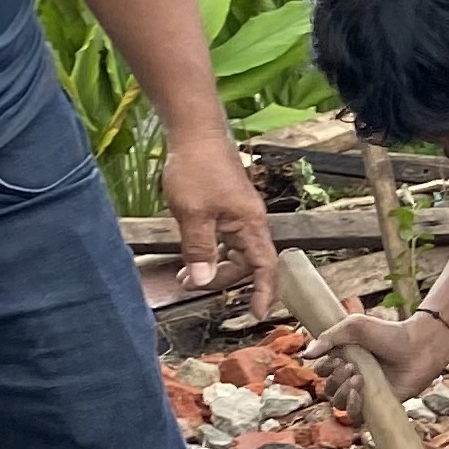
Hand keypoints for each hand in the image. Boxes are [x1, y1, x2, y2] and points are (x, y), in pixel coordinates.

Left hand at [160, 132, 280, 305]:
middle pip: (245, 263)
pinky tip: (189, 250)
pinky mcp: (227, 206)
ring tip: (183, 274)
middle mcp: (250, 222)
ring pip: (233, 251)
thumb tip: (201, 282)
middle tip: (189, 285)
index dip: (263, 293)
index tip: (256, 315)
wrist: (196, 133)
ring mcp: (239, 213)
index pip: (264, 268)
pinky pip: (224, 237)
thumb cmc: (197, 168)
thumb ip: (199, 249)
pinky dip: (209, 249)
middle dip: (220, 279)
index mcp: (250, 225)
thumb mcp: (192, 214)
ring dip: (211, 265)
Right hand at [309, 309, 448, 414]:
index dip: (324, 368)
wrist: (419, 347)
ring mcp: (364, 392)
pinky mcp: (377, 405)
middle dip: (335, 379)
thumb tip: (305, 355)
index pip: (321, 371)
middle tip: (352, 367)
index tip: (338, 358)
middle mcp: (351, 377)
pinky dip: (351, 408)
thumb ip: (328, 338)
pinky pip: (355, 417)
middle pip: (327, 389)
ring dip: (342, 393)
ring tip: (358, 378)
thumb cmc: (389, 333)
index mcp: (344, 359)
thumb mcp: (354, 327)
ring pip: (338, 404)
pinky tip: (357, 395)